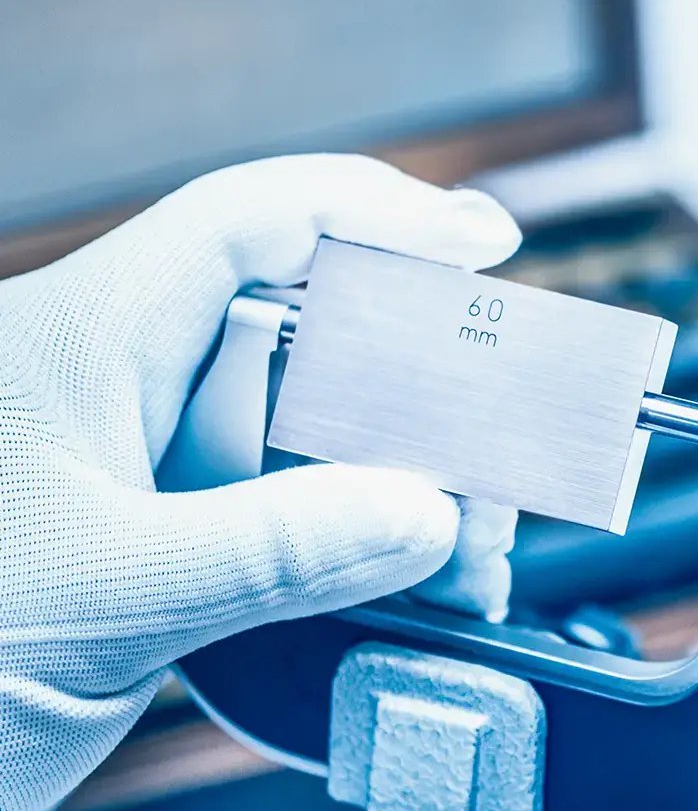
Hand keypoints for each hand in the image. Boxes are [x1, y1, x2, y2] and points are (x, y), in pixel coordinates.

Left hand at [0, 154, 520, 810]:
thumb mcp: (100, 596)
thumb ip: (271, 550)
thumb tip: (424, 514)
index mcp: (87, 344)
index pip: (253, 224)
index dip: (381, 214)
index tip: (487, 244)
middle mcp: (124, 391)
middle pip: (308, 337)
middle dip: (418, 388)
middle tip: (497, 445)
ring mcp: (149, 472)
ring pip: (309, 439)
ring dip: (400, 489)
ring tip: (469, 546)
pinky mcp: (169, 544)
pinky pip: (292, 517)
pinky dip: (361, 548)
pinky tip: (411, 584)